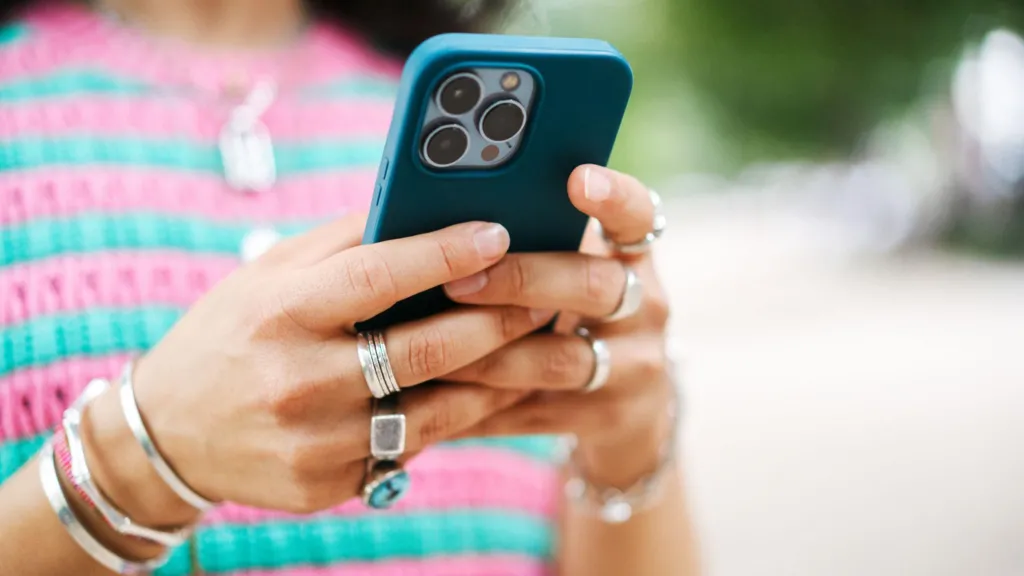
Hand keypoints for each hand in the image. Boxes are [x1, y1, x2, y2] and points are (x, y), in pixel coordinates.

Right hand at [82, 214, 555, 527]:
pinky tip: (488, 393)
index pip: (376, 277)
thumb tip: (422, 205)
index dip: (444, 254)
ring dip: (496, 378)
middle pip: (423, 350)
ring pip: (434, 411)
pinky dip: (455, 419)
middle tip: (544, 295)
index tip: (498, 233)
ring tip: (535, 346)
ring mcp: (315, 442)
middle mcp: (298, 380)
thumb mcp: (269, 274)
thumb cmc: (230, 333)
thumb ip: (344, 243)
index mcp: (280, 313)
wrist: (170, 432)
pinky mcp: (329, 484)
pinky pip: (411, 447)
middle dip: (495, 320)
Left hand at [442, 165, 674, 486]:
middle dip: (521, 281)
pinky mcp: (606, 418)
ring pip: (559, 359)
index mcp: (632, 256)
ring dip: (488, 354)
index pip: (636, 214)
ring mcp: (632, 368)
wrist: (633, 403)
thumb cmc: (577, 311)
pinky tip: (430, 398)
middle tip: (458, 282)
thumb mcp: (577, 267)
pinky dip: (478, 406)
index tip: (577, 178)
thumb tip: (435, 215)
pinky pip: (532, 412)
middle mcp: (645, 307)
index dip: (612, 195)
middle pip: (592, 287)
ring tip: (429, 347)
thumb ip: (535, 240)